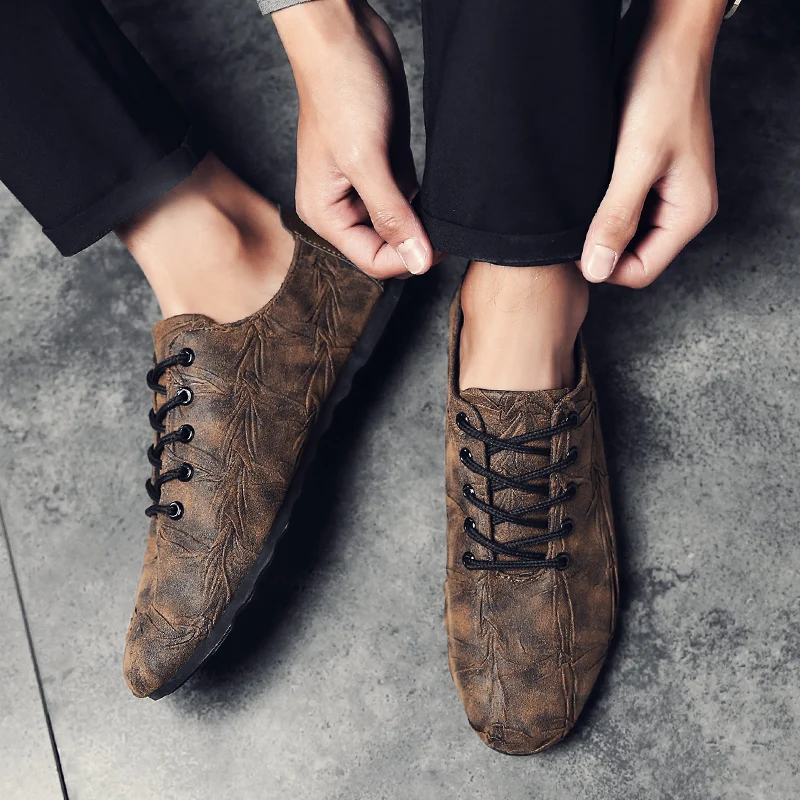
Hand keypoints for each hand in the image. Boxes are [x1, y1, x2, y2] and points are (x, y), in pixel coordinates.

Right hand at [274, 0, 433, 277]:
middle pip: (387, 248)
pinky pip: (410, 200)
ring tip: (446, 208)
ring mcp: (365, 188)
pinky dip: (425, 201)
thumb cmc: (340, 91)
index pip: (372, 259)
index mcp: (325, 213)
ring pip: (401, 226)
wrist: (346, 38)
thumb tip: (417, 261)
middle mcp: (342, 206)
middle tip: (450, 226)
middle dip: (418, 242)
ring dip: (424, 223)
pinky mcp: (386, 168)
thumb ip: (391, 215)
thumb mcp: (366, 161)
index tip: (442, 243)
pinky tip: (440, 191)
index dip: (409, 258)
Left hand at [579, 1, 727, 286]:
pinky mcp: (646, 178)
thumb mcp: (635, 160)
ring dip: (598, 225)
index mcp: (689, 214)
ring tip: (578, 201)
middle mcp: (680, 209)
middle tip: (571, 220)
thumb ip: (617, 218)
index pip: (641, 272)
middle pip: (631, 256)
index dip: (604, 267)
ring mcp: (664, 194)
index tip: (573, 244)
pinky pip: (619, 209)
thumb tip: (597, 270)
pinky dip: (599, 206)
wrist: (663, 41)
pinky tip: (584, 189)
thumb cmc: (660, 92)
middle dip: (600, 246)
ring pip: (622, 233)